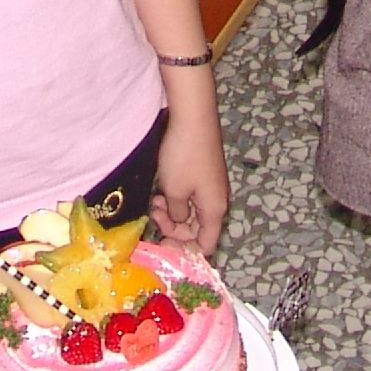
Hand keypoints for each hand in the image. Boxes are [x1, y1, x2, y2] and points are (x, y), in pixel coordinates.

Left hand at [148, 88, 229, 252]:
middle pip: (197, 230)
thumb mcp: (174, 192)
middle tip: (154, 220)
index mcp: (214, 211)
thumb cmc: (184, 157)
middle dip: (174, 230)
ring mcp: (210, 187)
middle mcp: (216, 202)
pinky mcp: (203, 175)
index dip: (185, 252)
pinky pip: (190, 198)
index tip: (163, 246)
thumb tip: (179, 220)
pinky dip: (175, 200)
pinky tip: (160, 192)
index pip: (206, 245)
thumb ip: (176, 215)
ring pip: (191, 213)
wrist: (193, 118)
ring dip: (171, 214)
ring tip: (154, 204)